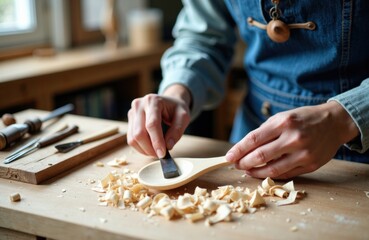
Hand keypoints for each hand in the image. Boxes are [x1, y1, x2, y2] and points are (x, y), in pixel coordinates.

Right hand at [127, 85, 190, 157]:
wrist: (168, 102)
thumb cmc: (176, 108)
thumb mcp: (184, 116)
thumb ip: (177, 130)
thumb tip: (168, 146)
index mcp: (153, 101)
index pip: (152, 124)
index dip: (156, 141)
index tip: (162, 153)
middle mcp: (139, 105)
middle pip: (139, 133)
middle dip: (150, 148)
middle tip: (160, 155)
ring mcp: (132, 112)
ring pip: (133, 138)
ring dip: (144, 149)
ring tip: (156, 152)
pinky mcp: (130, 120)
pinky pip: (130, 138)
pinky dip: (140, 147)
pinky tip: (149, 148)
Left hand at [225, 101, 358, 178]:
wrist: (334, 122)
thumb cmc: (303, 119)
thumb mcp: (282, 117)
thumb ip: (264, 132)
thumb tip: (243, 148)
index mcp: (283, 122)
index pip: (253, 139)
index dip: (238, 150)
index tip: (228, 157)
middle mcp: (293, 138)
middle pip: (260, 156)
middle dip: (244, 162)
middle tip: (236, 164)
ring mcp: (303, 153)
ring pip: (273, 169)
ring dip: (256, 172)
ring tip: (247, 170)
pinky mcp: (311, 165)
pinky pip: (286, 174)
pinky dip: (271, 174)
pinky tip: (263, 172)